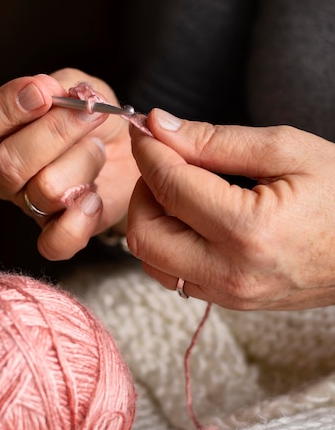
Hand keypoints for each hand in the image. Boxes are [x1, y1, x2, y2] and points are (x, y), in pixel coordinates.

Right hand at [0, 69, 139, 259]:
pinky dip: (80, 219)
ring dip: (83, 163)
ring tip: (97, 150)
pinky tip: (95, 196)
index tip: (45, 91)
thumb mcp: (78, 87)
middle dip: (57, 132)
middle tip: (88, 115)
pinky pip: (55, 242)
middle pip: (9, 163)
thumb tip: (51, 92)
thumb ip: (61, 85)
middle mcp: (3, 175)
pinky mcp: (57, 234)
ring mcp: (28, 207)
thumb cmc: (94, 121)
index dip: (7, 107)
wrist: (128, 154)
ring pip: (44, 190)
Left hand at [127, 109, 334, 309]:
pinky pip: (174, 276)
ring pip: (152, 260)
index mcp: (248, 229)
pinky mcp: (230, 302)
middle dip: (143, 192)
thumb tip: (161, 127)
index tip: (146, 132)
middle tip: (166, 165)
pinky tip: (194, 222)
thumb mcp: (286, 151)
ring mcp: (229, 294)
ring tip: (181, 193)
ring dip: (153, 221)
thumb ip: (216, 140)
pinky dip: (169, 245)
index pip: (170, 187)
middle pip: (144, 234)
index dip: (150, 153)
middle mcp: (231, 272)